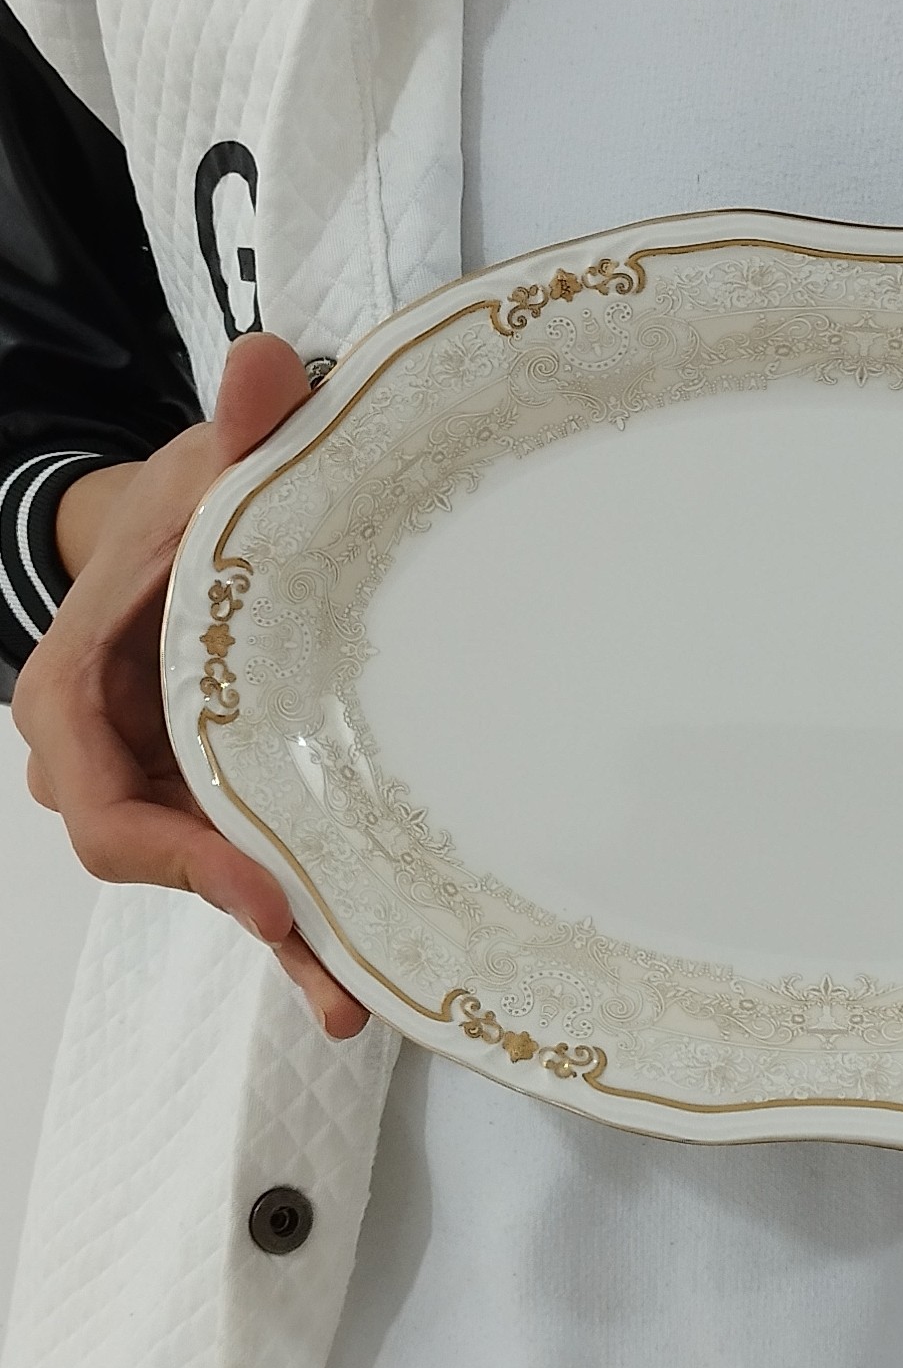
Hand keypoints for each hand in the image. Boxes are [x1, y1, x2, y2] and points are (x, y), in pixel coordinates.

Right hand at [11, 333, 369, 1038]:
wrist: (193, 527)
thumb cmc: (190, 502)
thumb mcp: (213, 464)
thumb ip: (239, 424)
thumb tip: (268, 366)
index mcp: (78, 687)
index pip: (101, 796)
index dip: (173, 854)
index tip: (265, 889)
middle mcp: (112, 755)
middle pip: (158, 859)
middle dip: (241, 915)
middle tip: (331, 975)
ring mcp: (167, 783)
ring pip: (208, 876)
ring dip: (279, 939)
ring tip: (357, 1002)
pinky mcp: (222, 795)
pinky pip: (247, 862)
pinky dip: (296, 913)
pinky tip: (359, 964)